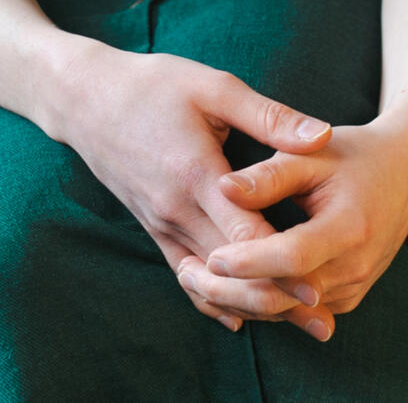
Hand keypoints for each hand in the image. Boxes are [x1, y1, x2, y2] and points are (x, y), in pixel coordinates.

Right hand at [50, 39, 338, 340]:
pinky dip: (215, 297)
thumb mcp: (213, 87)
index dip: (284, 266)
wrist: (85, 98)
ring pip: (209, 283)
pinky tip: (242, 315)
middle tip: (323, 319)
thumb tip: (323, 135)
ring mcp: (160, 224)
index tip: (321, 287)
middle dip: (278, 296)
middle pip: (231, 272)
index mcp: (196, 175)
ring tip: (296, 321)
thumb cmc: (153, 85)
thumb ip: (268, 116)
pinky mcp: (152, 229)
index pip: (244, 239)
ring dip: (251, 303)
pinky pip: (186, 275)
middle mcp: (175, 211)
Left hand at [191, 115, 407, 320]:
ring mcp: (353, 287)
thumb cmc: (352, 155)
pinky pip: (297, 308)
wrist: (405, 174)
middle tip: (186, 272)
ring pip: (287, 310)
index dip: (248, 260)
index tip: (208, 255)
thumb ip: (268, 174)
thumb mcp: (312, 154)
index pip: (292, 258)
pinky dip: (261, 301)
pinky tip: (225, 286)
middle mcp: (355, 267)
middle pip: (285, 297)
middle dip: (231, 291)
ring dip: (240, 299)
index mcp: (349, 227)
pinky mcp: (346, 296)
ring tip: (193, 278)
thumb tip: (221, 188)